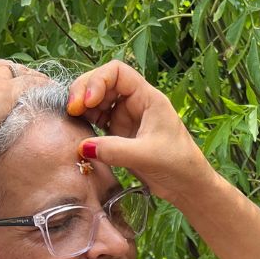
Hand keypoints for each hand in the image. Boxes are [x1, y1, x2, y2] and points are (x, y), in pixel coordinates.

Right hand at [67, 60, 210, 202]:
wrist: (188, 186)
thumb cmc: (178, 164)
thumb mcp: (147, 156)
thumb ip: (115, 150)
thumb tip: (82, 146)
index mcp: (148, 98)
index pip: (117, 72)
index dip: (98, 81)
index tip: (88, 101)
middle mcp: (136, 103)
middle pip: (102, 83)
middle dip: (84, 92)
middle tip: (71, 110)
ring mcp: (127, 118)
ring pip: (97, 102)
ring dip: (83, 107)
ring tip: (74, 120)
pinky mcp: (121, 135)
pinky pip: (98, 121)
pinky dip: (87, 123)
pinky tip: (82, 132)